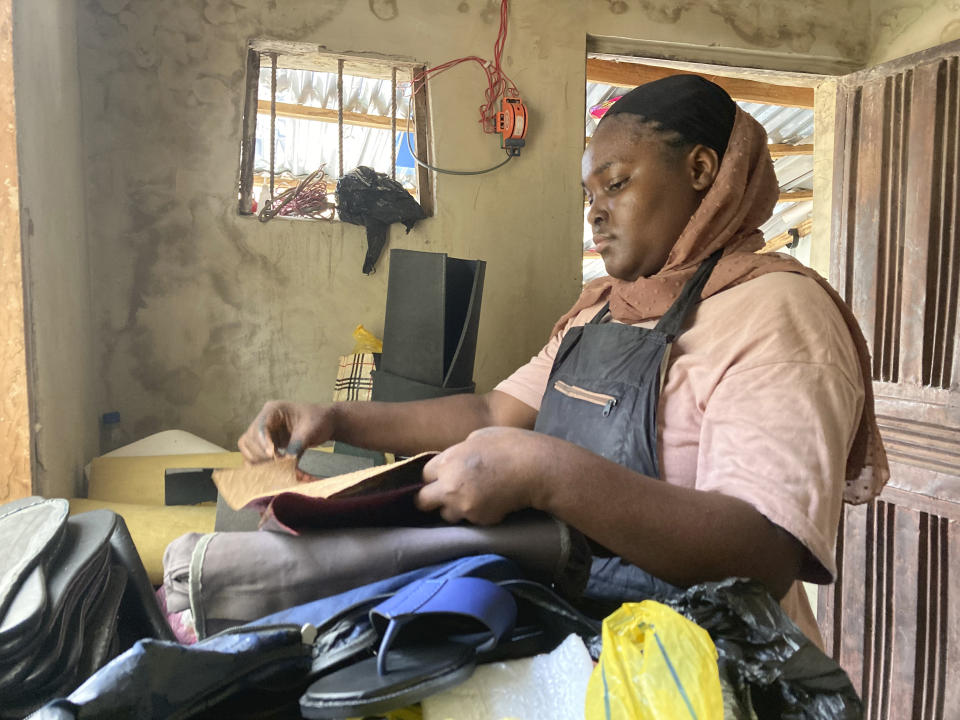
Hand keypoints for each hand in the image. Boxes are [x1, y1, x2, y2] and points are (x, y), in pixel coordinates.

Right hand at [238, 401, 333, 463]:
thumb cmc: (319, 420)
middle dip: (261, 454)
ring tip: (277, 466)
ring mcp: (264, 432)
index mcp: (273, 410)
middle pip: (249, 439)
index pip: (259, 427)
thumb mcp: (309, 432)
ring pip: (248, 448)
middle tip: (278, 463)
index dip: (263, 443)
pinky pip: (255, 455)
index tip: (273, 455)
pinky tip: (274, 468)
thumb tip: (286, 462)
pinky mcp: (266, 443)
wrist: (326, 422)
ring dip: (259, 460)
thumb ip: (296, 446)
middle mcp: (264, 419)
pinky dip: (261, 463)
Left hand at [416, 427, 545, 524]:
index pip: (423, 475)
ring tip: (472, 498)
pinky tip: (490, 501)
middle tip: (444, 495)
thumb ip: (459, 451)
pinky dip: (476, 514)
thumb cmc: (510, 445)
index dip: (432, 476)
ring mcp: (464, 506)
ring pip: (446, 514)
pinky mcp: (480, 520)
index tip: (440, 477)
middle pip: (422, 502)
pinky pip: (469, 519)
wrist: (536, 469)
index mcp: (447, 462)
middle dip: (430, 498)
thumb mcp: (478, 437)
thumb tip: (454, 460)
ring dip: (453, 508)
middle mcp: (449, 487)